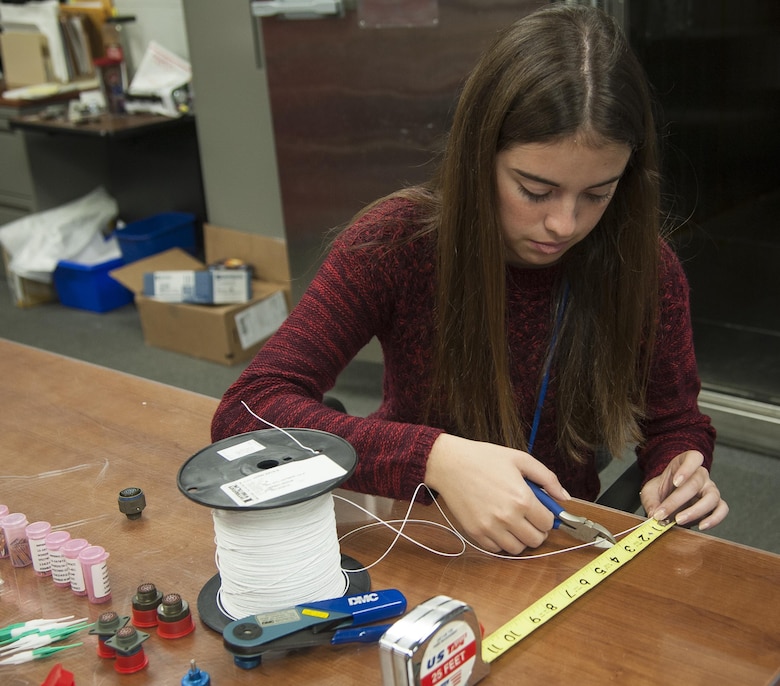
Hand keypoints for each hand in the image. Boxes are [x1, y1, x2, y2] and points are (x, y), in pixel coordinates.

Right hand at [424, 433, 570, 553]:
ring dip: (519, 539)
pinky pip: (496, 549)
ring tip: (513, 523)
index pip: (547, 523)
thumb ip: (547, 478)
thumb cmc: (484, 458)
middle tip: (529, 518)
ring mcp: (490, 527)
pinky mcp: (475, 533)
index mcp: (522, 498)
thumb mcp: (520, 459)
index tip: (541, 512)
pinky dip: (500, 542)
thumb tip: (564, 498)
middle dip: (536, 530)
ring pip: (517, 549)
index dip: (547, 517)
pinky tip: (498, 525)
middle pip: (535, 540)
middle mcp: (508, 517)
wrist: (450, 463)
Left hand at [640, 450, 728, 530]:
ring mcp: (710, 489)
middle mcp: (701, 475)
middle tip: (663, 513)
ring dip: (695, 511)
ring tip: (678, 520)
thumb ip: (650, 501)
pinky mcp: (716, 504)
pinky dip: (714, 519)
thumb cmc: (661, 491)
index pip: (693, 458)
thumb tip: (654, 514)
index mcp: (684, 463)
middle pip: (695, 483)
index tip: (675, 482)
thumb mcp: (650, 492)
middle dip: (677, 500)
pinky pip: (722, 510)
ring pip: (712, 497)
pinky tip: (701, 526)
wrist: (668, 499)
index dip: (686, 468)